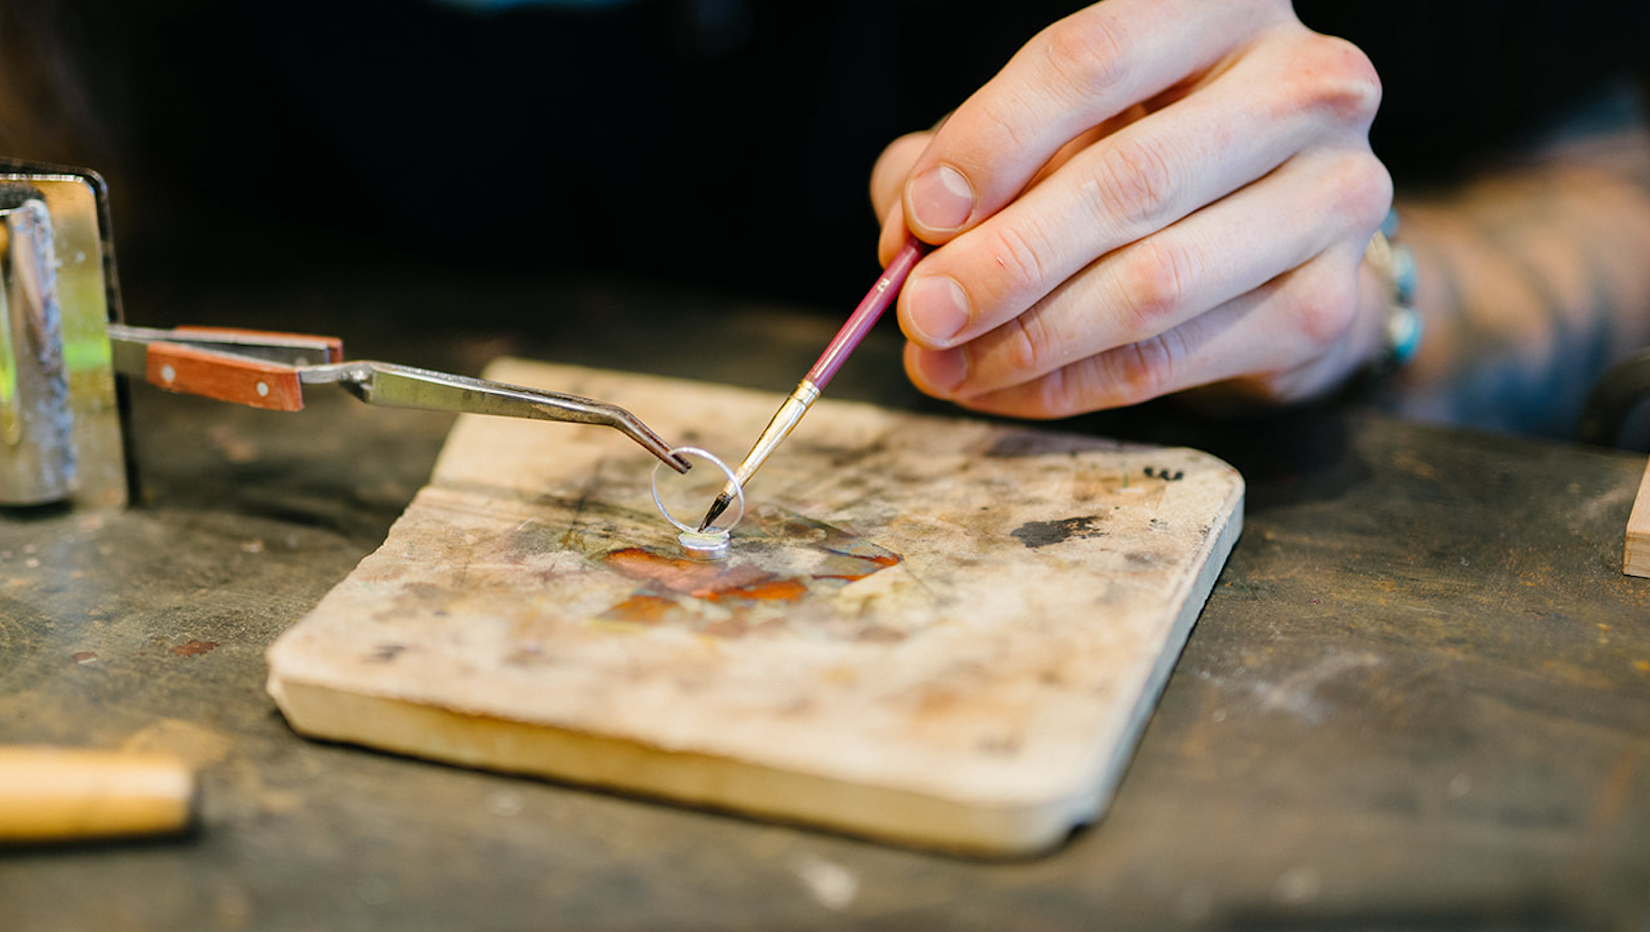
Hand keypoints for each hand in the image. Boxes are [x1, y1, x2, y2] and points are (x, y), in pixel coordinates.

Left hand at [870, 0, 1391, 417]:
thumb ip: (967, 156)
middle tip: (921, 315)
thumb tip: (910, 234)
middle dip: (1004, 262)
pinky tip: (1003, 388)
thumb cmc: (1139, 150)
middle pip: (1129, 181)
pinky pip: (1173, 358)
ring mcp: (1335, 194)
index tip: (921, 219)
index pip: (1092, 58)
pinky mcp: (1328, 299)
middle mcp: (1301, 83)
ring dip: (1028, 339)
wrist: (1275, 225)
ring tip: (942, 365)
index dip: (993, 142)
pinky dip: (1069, 385)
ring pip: (1154, 285)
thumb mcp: (1050, 126)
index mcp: (1221, 2)